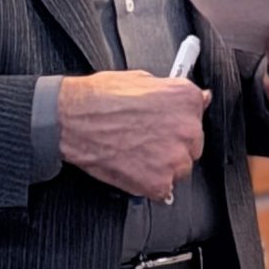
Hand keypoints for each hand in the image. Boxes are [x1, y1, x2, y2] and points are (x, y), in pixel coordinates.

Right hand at [58, 72, 207, 199]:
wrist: (71, 119)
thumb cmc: (99, 98)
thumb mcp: (141, 79)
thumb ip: (173, 92)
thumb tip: (196, 98)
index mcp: (185, 100)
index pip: (197, 115)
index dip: (177, 122)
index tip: (165, 124)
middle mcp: (187, 129)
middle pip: (192, 145)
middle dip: (172, 144)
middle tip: (145, 139)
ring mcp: (174, 158)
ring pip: (180, 169)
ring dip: (163, 165)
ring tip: (136, 153)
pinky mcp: (158, 183)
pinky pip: (164, 190)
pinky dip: (149, 184)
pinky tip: (132, 168)